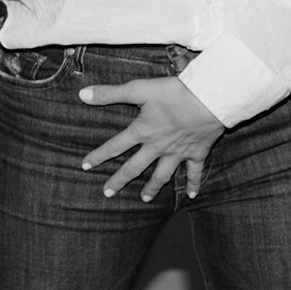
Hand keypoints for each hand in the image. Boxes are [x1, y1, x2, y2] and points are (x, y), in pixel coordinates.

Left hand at [78, 76, 224, 200]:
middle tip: (107, 193)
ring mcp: (178, 152)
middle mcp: (157, 147)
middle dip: (119, 181)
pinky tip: (191, 196)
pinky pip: (194, 172)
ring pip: (162, 175)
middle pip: (134, 167)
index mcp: (142, 132)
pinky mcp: (197, 152)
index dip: (98, 156)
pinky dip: (193, 184)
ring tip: (144, 199)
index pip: (114, 146)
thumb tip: (82, 94)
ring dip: (153, 187)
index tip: (85, 167)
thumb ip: (110, 93)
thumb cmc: (174, 93)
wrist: (209, 99)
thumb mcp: (138, 89)